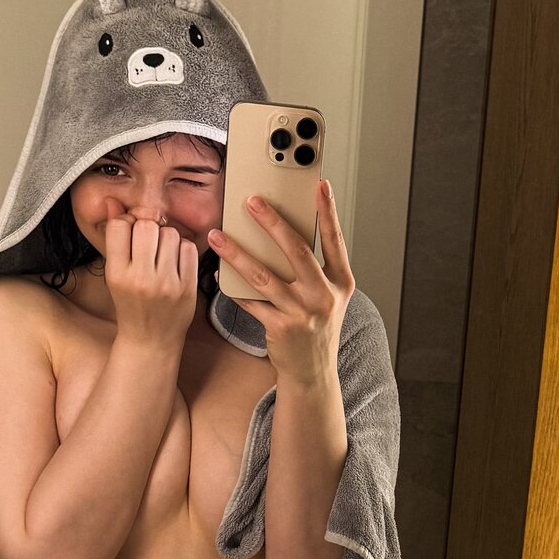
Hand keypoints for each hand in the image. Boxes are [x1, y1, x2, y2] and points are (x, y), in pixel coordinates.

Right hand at [102, 198, 197, 346]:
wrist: (150, 341)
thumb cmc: (130, 303)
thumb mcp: (115, 273)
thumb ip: (115, 238)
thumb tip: (112, 201)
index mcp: (117, 274)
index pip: (119, 226)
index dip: (126, 221)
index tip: (130, 232)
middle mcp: (141, 279)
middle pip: (146, 225)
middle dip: (148, 227)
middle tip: (148, 241)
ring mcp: (166, 284)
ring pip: (170, 233)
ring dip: (167, 237)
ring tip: (162, 253)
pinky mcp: (188, 288)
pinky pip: (188, 248)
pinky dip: (183, 249)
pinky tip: (175, 262)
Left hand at [207, 181, 354, 380]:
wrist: (313, 373)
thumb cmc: (317, 327)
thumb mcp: (328, 296)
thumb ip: (314, 268)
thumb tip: (284, 232)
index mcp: (341, 283)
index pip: (335, 240)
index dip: (328, 212)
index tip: (321, 185)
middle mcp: (324, 296)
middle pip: (297, 251)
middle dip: (272, 222)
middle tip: (252, 201)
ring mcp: (302, 313)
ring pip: (264, 276)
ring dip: (237, 253)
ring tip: (218, 236)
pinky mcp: (280, 328)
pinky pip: (250, 301)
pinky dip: (232, 287)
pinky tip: (219, 273)